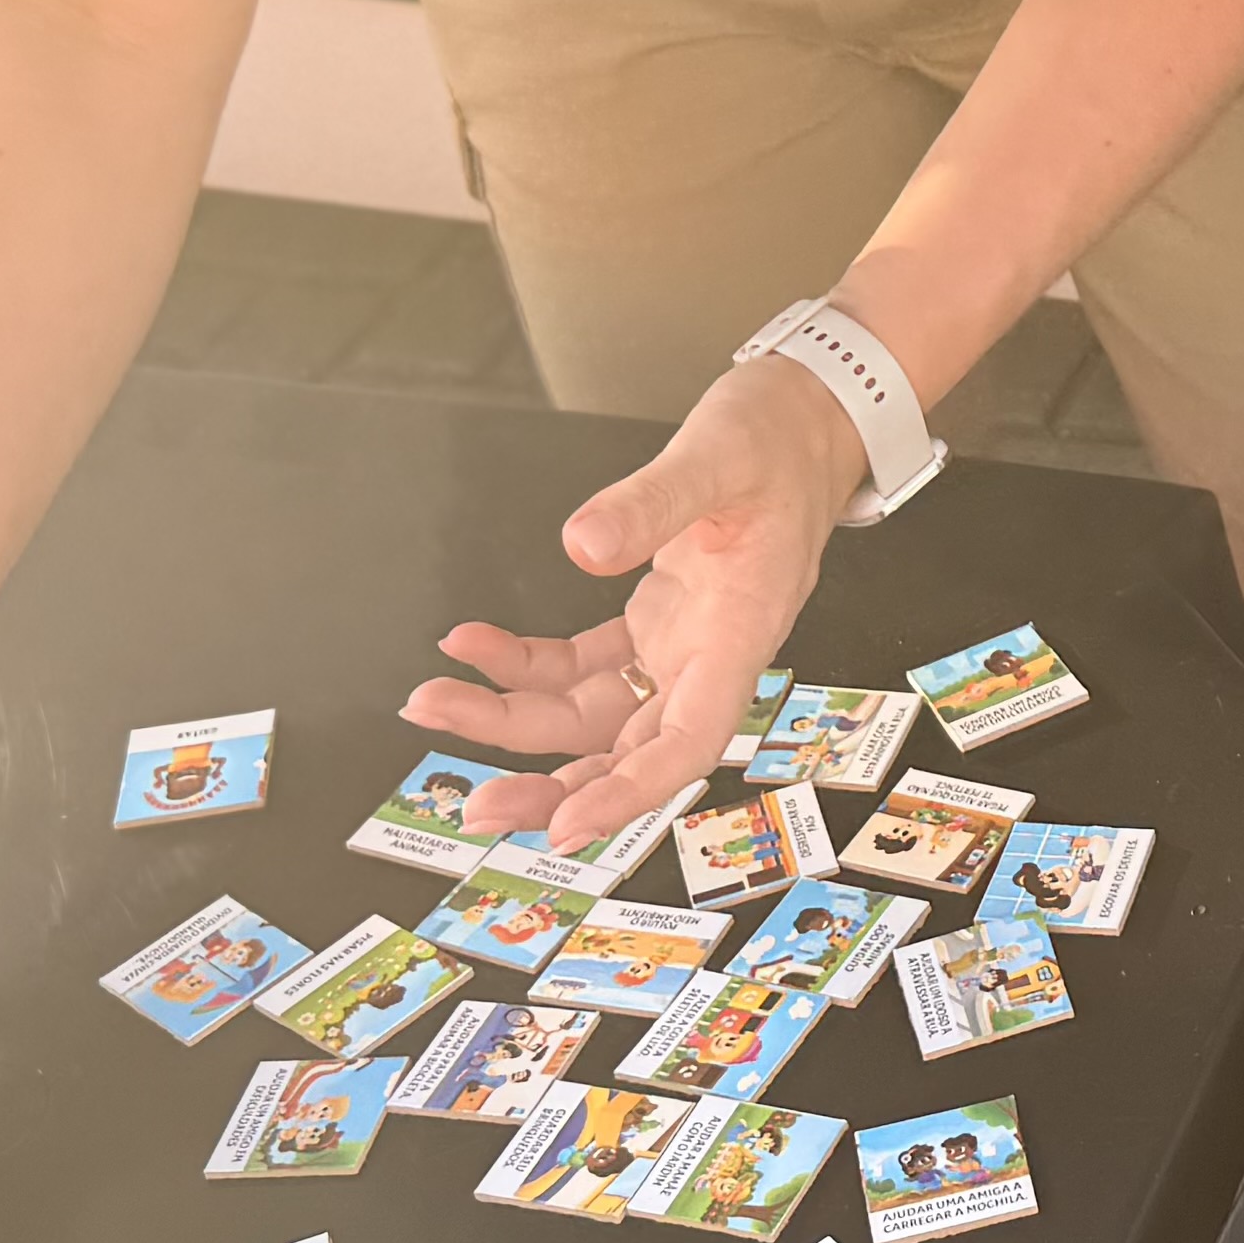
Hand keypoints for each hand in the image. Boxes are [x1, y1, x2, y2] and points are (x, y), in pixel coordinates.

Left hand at [408, 359, 868, 844]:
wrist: (807, 417)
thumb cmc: (781, 438)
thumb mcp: (717, 454)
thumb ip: (652, 501)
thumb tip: (582, 546)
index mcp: (741, 633)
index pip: (689, 741)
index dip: (630, 792)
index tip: (568, 825)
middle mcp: (709, 656)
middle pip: (627, 749)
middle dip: (550, 784)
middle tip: (475, 805)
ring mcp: (680, 645)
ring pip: (593, 716)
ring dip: (514, 723)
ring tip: (436, 704)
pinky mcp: (655, 621)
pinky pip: (582, 667)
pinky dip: (524, 666)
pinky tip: (474, 646)